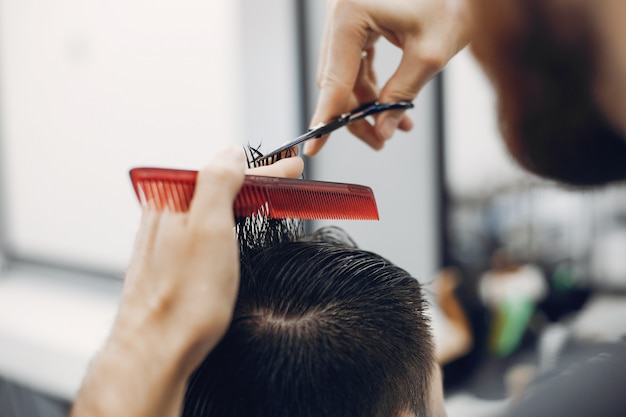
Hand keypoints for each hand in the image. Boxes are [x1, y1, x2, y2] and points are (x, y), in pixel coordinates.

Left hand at [71, 146, 302, 416]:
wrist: (156, 350)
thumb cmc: (184, 298)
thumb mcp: (209, 227)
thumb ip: (218, 181)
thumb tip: (230, 153)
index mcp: (173, 200)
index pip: (229, 173)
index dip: (267, 170)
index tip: (293, 167)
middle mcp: (164, 216)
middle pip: (218, 186)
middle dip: (254, 180)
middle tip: (284, 178)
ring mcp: (165, 240)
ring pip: (210, 207)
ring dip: (240, 199)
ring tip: (263, 194)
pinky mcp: (170, 262)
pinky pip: (202, 227)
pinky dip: (225, 221)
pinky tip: (232, 226)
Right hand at [304, 0, 470, 155]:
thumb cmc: (452, 0)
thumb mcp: (429, 54)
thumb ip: (402, 95)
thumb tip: (383, 130)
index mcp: (350, 15)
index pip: (334, 80)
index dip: (327, 119)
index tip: (314, 148)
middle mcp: (340, 13)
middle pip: (336, 80)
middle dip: (356, 114)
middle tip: (379, 140)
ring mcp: (347, 15)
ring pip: (345, 74)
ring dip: (366, 102)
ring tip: (395, 125)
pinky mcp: (358, 19)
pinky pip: (356, 61)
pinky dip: (372, 84)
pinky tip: (391, 103)